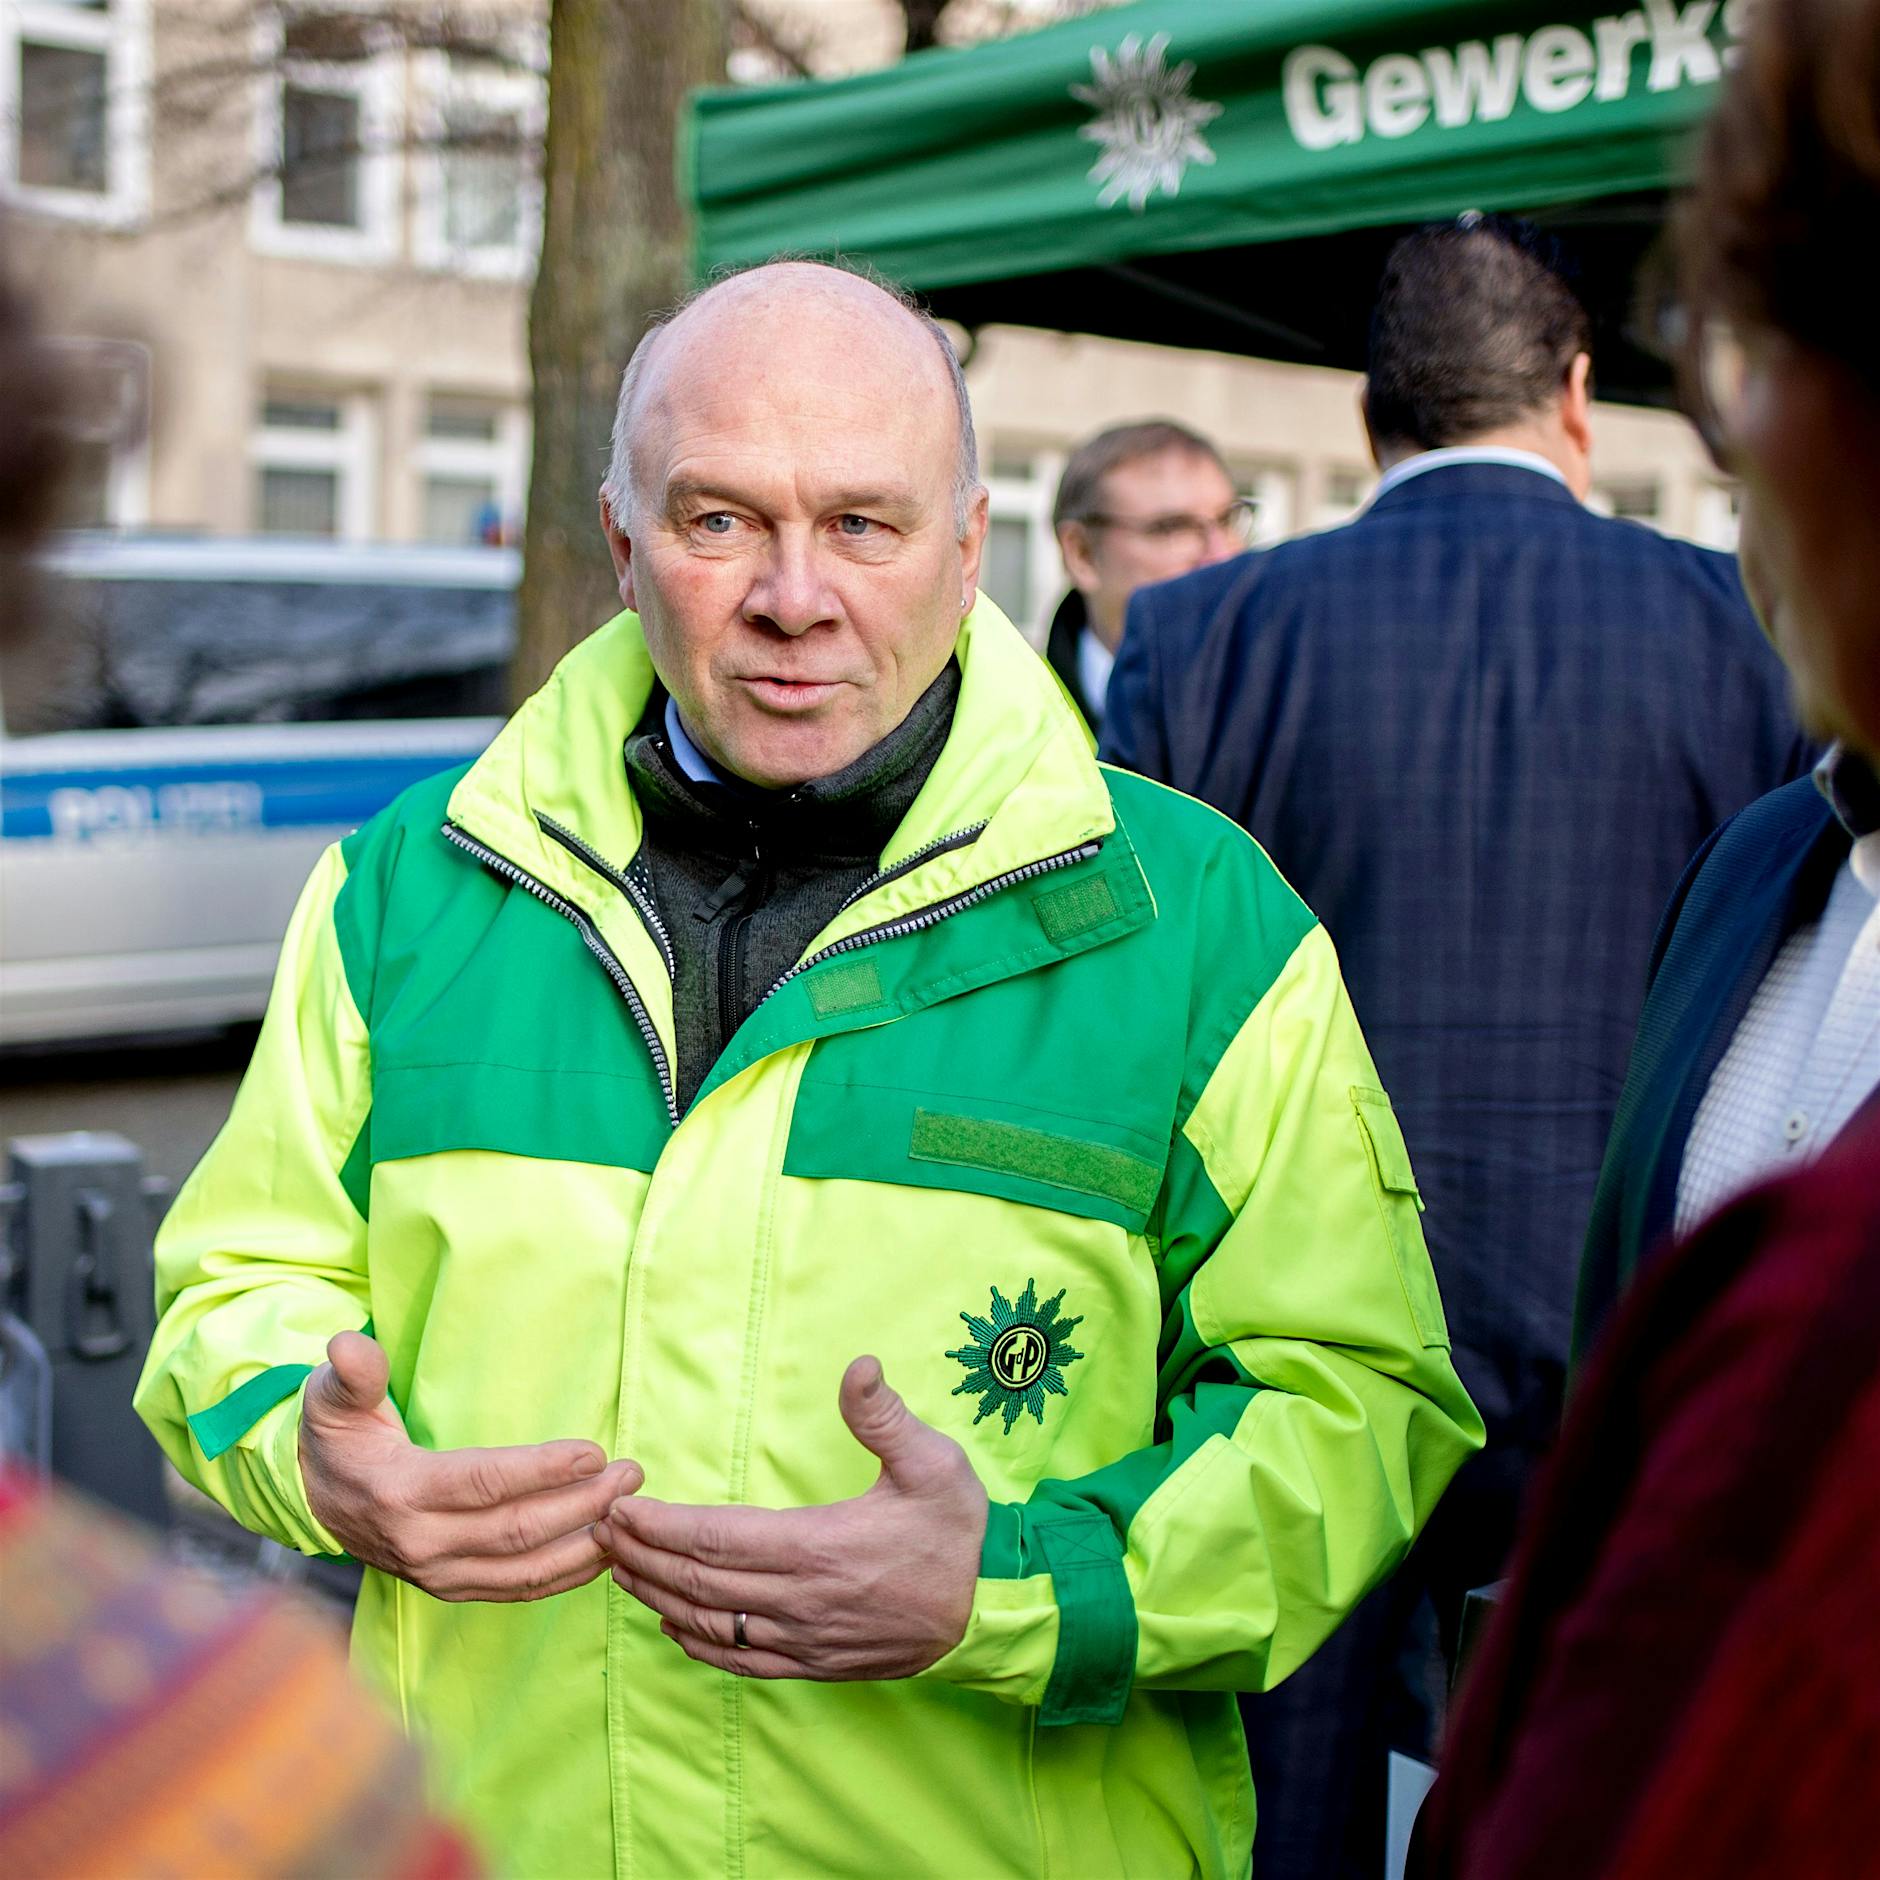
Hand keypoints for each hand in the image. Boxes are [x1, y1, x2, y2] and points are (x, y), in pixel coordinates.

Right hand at [299, 1329, 641, 1601]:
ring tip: (630, 1509)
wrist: (313, 1500)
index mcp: (398, 1492)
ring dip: (586, 1543)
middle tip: (632, 1474)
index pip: (484, 1484)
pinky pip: (519, 1589)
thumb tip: (348, 1343)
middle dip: (583, 1504)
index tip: (594, 1452)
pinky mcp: (453, 1588)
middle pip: (517, 1530)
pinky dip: (567, 1574)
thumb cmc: (336, 1437)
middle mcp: (420, 1543)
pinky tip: (604, 1550)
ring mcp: (438, 1574)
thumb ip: (351, 1373)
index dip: (542, 1470)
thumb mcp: (332, 1397)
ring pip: (525, 1569)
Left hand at [600, 1355, 987, 1679]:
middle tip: (600, 1532)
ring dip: (657, 1597)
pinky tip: (675, 1624)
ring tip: (620, 1570)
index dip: (660, 1527)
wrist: (996, 1608)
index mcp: (818, 1547)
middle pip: (698, 1583)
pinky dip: (697, 1643)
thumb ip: (885, 1416)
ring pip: (710, 1625)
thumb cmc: (960, 1531)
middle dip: (641, 1557)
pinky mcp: (817, 1664)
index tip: (622, 1508)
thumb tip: (859, 1366)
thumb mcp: (932, 1461)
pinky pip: (741, 1662)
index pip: (715, 1539)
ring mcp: (806, 1639)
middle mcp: (801, 1600)